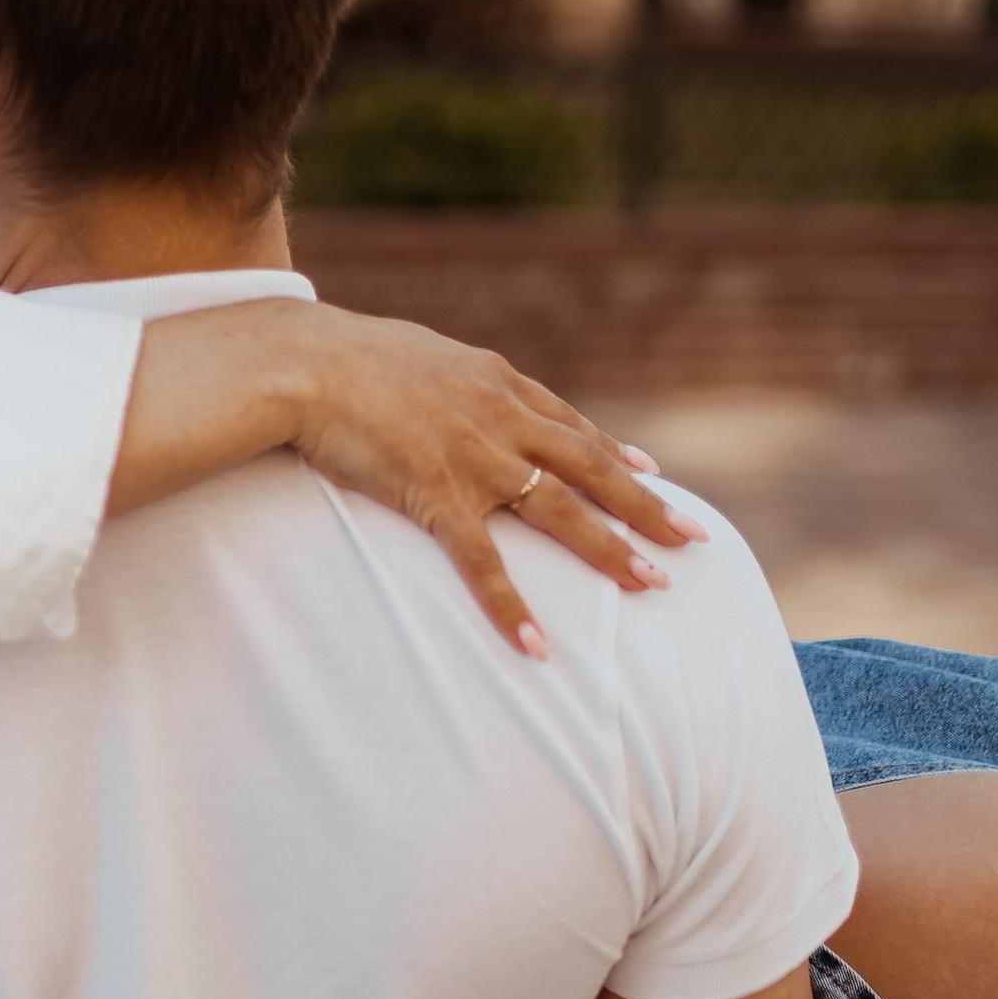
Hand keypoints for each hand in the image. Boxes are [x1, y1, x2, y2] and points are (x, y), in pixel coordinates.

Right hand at [285, 307, 700, 657]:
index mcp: (497, 382)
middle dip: (645, 505)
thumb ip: (450, 378)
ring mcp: (476, 459)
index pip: (570, 423)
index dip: (614, 450)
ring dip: (611, 551)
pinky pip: (483, 562)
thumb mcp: (420, 354)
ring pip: (561, 511)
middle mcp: (502, 418)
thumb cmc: (347, 357)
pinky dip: (511, 605)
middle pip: (591, 467)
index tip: (649, 470)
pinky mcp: (437, 495)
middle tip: (691, 538)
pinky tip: (536, 644)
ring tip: (651, 586)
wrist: (306, 362)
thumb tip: (451, 383)